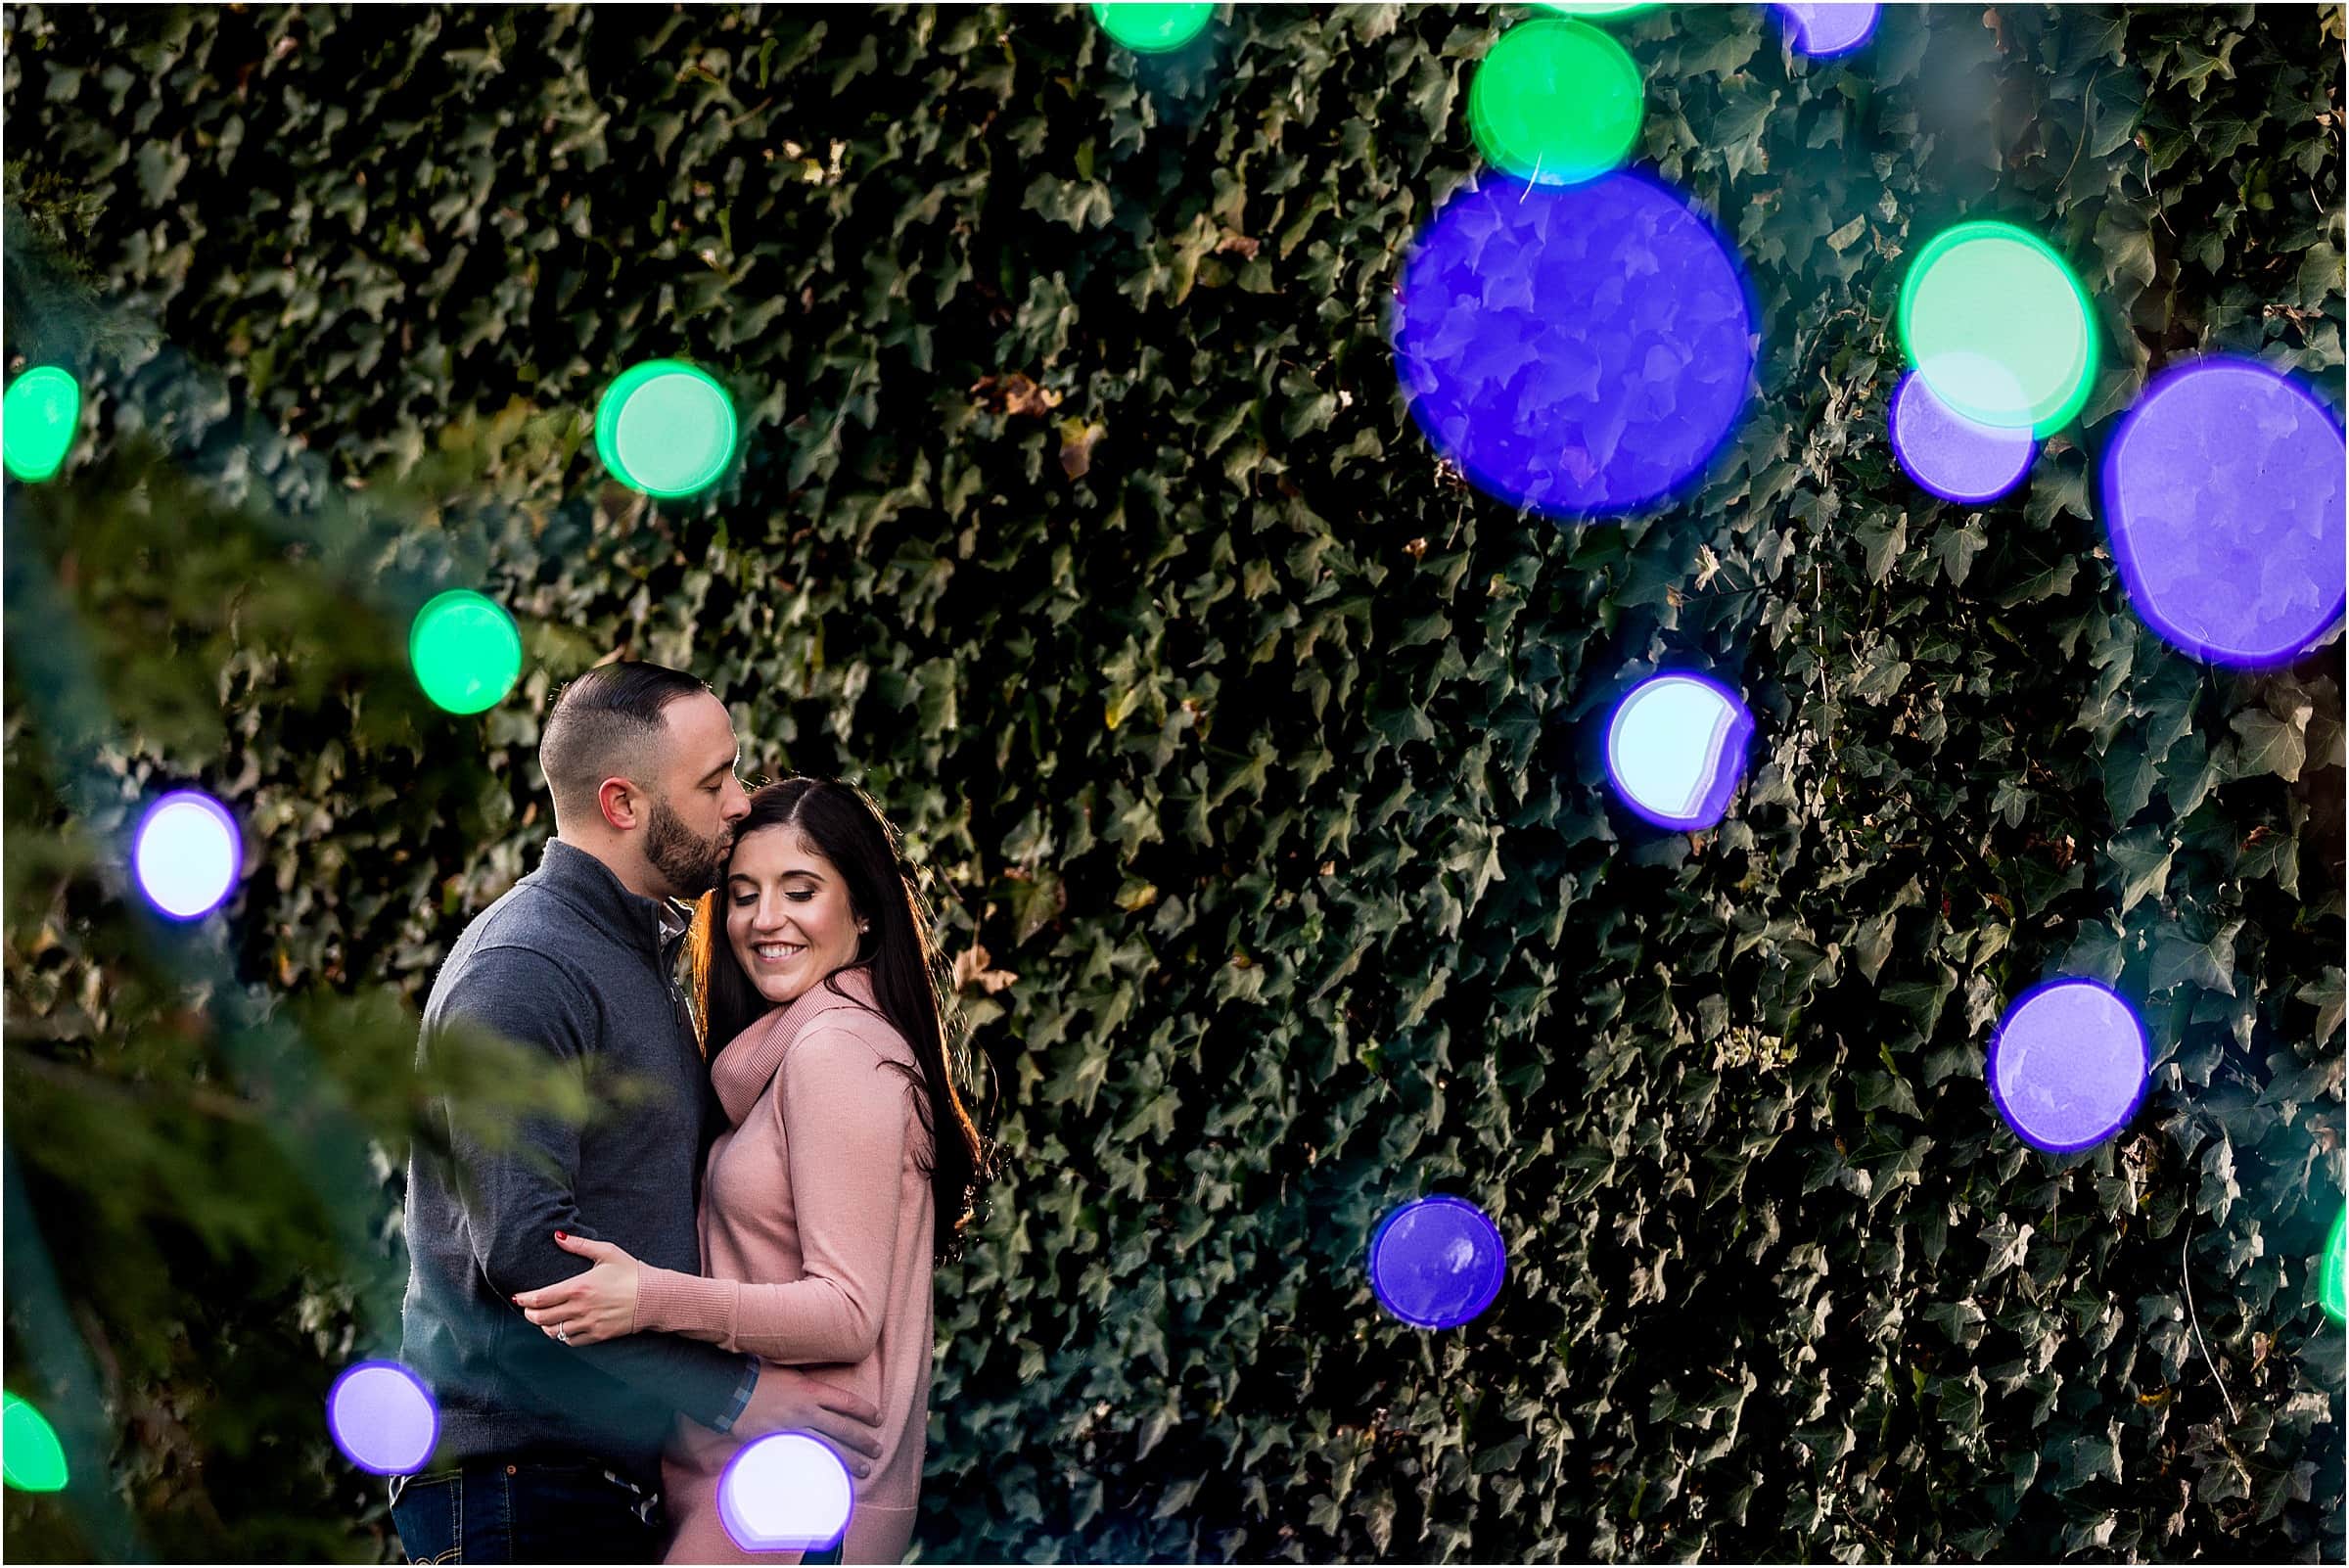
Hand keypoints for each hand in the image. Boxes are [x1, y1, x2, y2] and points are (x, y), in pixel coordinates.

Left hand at [514, 1232, 640, 1346]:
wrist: (654, 1297)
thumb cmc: (631, 1272)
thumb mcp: (607, 1252)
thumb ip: (580, 1245)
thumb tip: (557, 1236)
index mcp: (579, 1287)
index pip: (541, 1298)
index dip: (525, 1299)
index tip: (518, 1297)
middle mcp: (580, 1308)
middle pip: (541, 1318)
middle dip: (529, 1314)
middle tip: (527, 1308)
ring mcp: (589, 1324)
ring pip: (554, 1331)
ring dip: (543, 1326)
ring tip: (542, 1318)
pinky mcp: (598, 1335)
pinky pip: (570, 1340)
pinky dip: (561, 1336)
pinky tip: (561, 1327)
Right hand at [733, 1365, 884, 1480]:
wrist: (729, 1392)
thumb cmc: (758, 1377)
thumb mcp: (789, 1372)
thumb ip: (807, 1385)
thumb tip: (821, 1392)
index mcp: (811, 1390)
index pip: (847, 1402)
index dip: (865, 1411)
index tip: (877, 1419)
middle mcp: (806, 1412)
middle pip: (842, 1430)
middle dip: (863, 1442)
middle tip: (877, 1451)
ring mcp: (792, 1431)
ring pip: (828, 1449)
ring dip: (848, 1461)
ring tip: (863, 1470)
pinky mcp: (779, 1445)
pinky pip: (804, 1461)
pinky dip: (819, 1470)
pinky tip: (830, 1478)